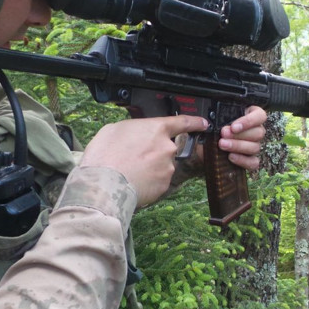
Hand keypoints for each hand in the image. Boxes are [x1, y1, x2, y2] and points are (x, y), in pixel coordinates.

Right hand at [79, 115, 208, 208]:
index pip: (182, 122)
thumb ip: (134, 129)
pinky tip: (133, 182)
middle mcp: (167, 147)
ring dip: (149, 168)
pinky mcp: (164, 186)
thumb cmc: (105, 155)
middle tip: (132, 158)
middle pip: (166, 148)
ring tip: (129, 172)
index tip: (203, 123)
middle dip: (153, 153)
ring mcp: (167, 168)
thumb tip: (136, 134)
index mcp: (156, 129)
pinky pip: (157, 182)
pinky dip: (148, 182)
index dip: (194, 122)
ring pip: (161, 166)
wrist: (104, 185)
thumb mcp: (115, 129)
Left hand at [218, 106, 266, 169]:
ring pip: (255, 147)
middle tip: (223, 134)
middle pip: (258, 133)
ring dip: (238, 146)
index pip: (260, 116)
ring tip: (222, 144)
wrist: (205, 143)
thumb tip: (212, 119)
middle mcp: (256, 130)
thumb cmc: (213, 126)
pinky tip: (230, 157)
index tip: (233, 127)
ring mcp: (254, 146)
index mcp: (251, 115)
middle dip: (239, 135)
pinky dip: (242, 160)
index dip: (249, 121)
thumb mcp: (214, 117)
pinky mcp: (251, 160)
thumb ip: (218, 115)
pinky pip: (253, 162)